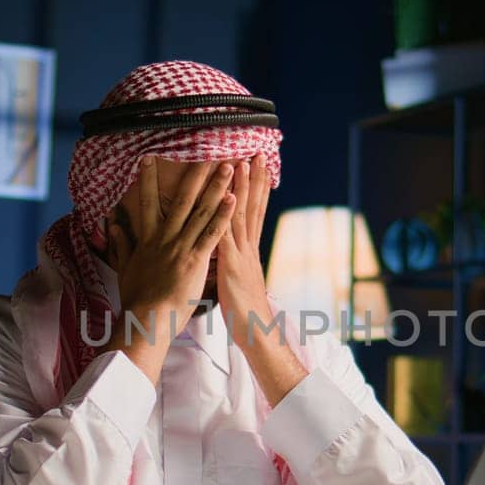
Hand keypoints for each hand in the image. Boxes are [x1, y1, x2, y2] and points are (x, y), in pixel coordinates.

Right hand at [106, 158, 235, 382]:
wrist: (146, 318)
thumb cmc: (136, 298)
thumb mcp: (125, 268)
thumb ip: (120, 243)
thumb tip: (111, 224)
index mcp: (149, 239)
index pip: (147, 202)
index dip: (147, 179)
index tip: (148, 157)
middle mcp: (165, 238)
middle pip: (181, 199)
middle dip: (193, 173)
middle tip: (204, 149)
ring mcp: (181, 247)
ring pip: (201, 211)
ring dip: (216, 187)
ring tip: (229, 166)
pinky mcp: (196, 259)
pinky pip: (212, 233)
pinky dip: (223, 214)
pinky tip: (234, 198)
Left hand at [215, 155, 272, 336]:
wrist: (256, 331)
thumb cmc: (244, 310)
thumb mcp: (236, 279)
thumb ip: (233, 262)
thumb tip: (227, 253)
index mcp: (248, 250)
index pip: (252, 212)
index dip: (255, 188)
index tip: (255, 166)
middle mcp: (248, 247)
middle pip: (252, 206)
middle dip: (255, 179)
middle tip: (258, 153)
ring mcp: (242, 255)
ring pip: (242, 215)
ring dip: (244, 188)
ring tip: (245, 162)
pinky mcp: (233, 266)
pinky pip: (228, 236)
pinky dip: (228, 216)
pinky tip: (228, 199)